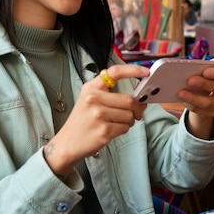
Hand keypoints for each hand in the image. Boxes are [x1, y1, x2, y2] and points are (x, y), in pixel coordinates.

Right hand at [43, 64, 149, 178]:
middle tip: (137, 113)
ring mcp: (98, 115)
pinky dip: (123, 129)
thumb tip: (140, 99)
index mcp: (91, 88)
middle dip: (137, 108)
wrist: (68, 142)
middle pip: (129, 100)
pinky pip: (125, 128)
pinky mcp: (104, 131)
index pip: (115, 72)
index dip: (132, 70)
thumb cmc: (83, 121)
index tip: (145, 71)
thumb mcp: (90, 100)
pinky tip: (112, 130)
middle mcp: (94, 99)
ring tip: (117, 123)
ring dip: (130, 121)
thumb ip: (111, 95)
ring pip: (130, 115)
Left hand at [177, 55, 213, 138]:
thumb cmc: (212, 75)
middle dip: (203, 84)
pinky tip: (182, 99)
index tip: (205, 71)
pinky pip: (200, 110)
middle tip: (189, 80)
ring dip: (193, 97)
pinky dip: (190, 104)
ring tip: (181, 92)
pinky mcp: (212, 112)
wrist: (211, 92)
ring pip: (208, 102)